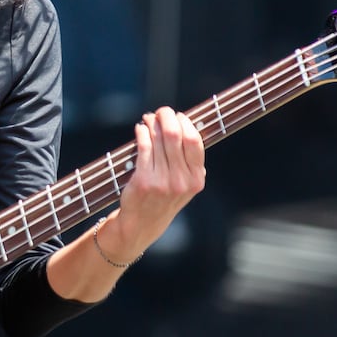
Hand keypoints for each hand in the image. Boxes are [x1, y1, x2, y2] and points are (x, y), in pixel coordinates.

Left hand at [105, 107, 205, 258]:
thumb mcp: (185, 184)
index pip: (195, 141)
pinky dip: (141, 133)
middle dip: (167, 117)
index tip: (178, 116)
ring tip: (148, 119)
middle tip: (161, 112)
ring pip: (158, 138)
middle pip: (176, 135)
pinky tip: (140, 129)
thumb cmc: (163, 198)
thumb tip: (183, 123)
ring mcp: (163, 182)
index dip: (186, 123)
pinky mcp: (144, 181)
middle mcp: (182, 181)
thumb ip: (188, 161)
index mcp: (196, 179)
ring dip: (152, 123)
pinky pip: (143, 147)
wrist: (141, 224)